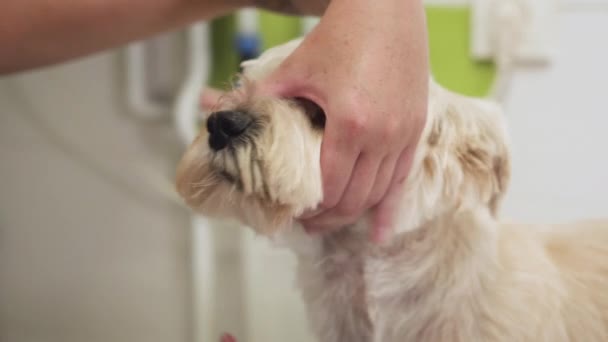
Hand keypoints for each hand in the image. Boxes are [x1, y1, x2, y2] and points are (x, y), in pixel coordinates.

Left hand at [259, 0, 428, 241]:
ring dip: (355, 214)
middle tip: (310, 225)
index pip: (331, 188)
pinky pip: (403, 178)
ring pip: (379, 193)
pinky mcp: (416, 127)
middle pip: (355, 198)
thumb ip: (266, 100)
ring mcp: (404, 133)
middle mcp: (382, 135)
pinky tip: (381, 231)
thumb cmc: (340, 37)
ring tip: (333, 222)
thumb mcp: (296, 69)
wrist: (386, 10)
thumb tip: (231, 117)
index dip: (312, 208)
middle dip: (330, 218)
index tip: (296, 215)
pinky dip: (390, 208)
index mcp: (350, 124)